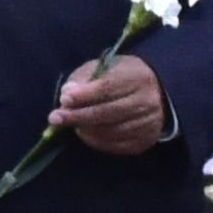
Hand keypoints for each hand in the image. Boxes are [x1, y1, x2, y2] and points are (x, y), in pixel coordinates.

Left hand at [48, 53, 173, 156]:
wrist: (157, 94)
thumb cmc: (123, 78)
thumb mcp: (105, 67)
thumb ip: (84, 77)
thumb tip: (67, 93)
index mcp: (138, 78)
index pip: (109, 88)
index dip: (85, 95)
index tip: (64, 99)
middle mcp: (148, 102)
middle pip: (109, 113)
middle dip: (78, 116)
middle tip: (55, 119)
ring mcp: (149, 124)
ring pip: (111, 132)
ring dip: (86, 130)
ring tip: (71, 125)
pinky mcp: (145, 141)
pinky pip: (116, 145)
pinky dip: (96, 141)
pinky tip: (85, 133)